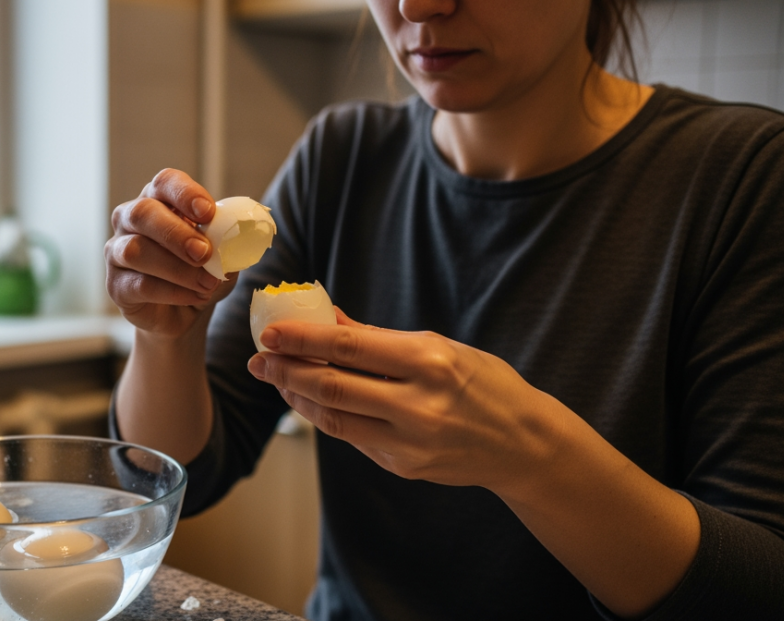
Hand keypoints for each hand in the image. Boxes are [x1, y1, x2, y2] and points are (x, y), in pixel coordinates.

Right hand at [106, 169, 236, 337]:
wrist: (184, 313)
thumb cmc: (200, 273)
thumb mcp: (221, 255)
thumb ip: (226, 243)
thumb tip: (236, 238)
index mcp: (159, 201)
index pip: (165, 182)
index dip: (185, 194)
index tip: (208, 213)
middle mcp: (130, 220)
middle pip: (143, 213)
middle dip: (176, 233)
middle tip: (204, 253)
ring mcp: (116, 251)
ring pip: (135, 251)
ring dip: (177, 269)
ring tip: (207, 284)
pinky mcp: (116, 284)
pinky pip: (139, 284)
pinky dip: (171, 292)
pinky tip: (194, 297)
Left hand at [246, 309, 565, 496]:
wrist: (524, 444)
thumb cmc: (484, 383)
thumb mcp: (441, 346)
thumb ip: (381, 338)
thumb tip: (329, 318)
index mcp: (429, 362)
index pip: (349, 348)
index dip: (302, 340)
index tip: (270, 331)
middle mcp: (418, 404)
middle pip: (332, 387)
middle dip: (287, 370)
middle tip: (259, 358)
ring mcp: (409, 441)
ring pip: (333, 418)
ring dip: (297, 397)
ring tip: (276, 377)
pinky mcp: (403, 466)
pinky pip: (351, 437)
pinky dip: (324, 416)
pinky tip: (307, 400)